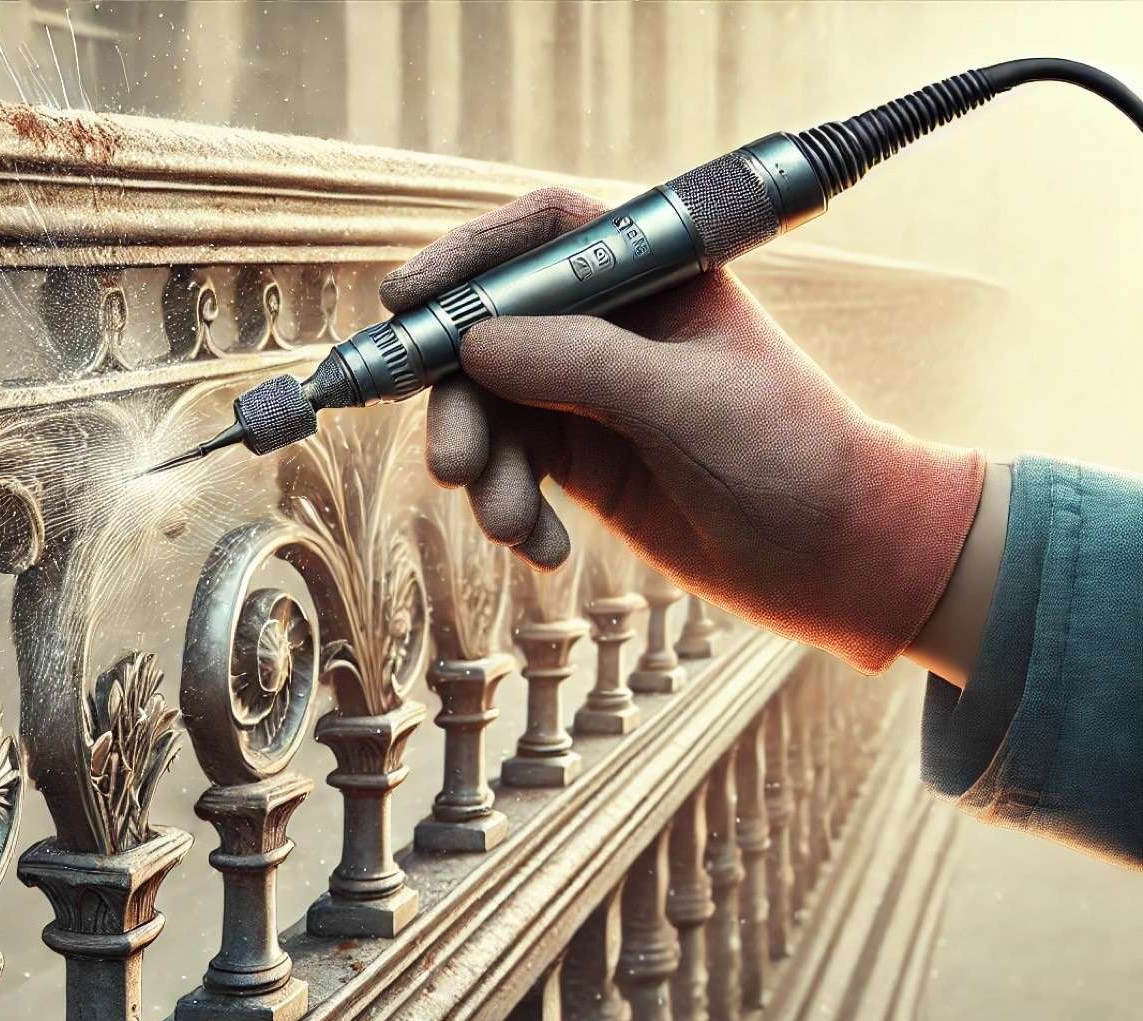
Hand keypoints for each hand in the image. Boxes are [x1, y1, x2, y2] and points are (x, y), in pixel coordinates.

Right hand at [384, 187, 985, 672]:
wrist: (841, 558)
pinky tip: (545, 548)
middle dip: (461, 400)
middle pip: (493, 334)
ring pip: (492, 411)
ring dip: (487, 472)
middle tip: (453, 463)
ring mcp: (591, 394)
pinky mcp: (584, 461)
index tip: (407, 299)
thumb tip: (474, 344)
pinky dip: (512, 511)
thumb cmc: (793, 455)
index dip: (469, 257)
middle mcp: (612, 326)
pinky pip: (512, 471)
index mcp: (653, 276)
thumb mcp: (688, 402)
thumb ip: (581, 365)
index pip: (543, 235)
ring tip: (514, 525)